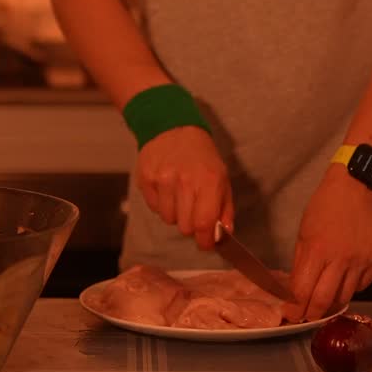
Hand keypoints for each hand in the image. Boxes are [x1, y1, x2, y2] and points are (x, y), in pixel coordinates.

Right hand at [136, 126, 233, 249]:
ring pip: (168, 219)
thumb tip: (223, 234)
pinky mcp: (146, 178)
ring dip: (175, 214)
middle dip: (191, 225)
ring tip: (179, 196)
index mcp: (208, 181)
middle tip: (193, 210)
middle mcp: (185, 181)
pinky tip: (166, 189)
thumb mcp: (222, 178)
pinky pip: (154, 208)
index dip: (205, 241)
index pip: (204, 224)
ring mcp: (163, 180)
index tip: (205, 243)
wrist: (173, 129)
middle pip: (185, 227)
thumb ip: (225, 208)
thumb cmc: (202, 157)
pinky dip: (161, 204)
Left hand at [288, 165, 371, 320]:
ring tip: (322, 304)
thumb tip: (296, 292)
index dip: (295, 308)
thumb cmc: (324, 207)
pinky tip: (342, 282)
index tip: (289, 315)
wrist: (357, 189)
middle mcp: (342, 259)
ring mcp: (362, 262)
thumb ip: (301, 264)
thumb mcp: (304, 232)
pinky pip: (361, 286)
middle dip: (312, 314)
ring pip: (345, 297)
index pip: (303, 290)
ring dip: (331, 304)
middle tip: (305, 318)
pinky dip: (349, 289)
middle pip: (325, 301)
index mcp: (318, 250)